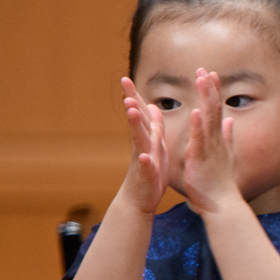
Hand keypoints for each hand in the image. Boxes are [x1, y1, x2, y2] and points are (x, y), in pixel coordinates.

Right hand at [117, 79, 169, 211]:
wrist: (140, 201)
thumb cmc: (151, 173)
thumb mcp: (156, 146)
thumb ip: (154, 127)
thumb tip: (154, 107)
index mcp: (148, 138)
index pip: (140, 114)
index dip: (134, 97)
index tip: (125, 78)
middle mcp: (142, 146)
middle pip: (136, 122)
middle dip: (131, 105)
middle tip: (124, 87)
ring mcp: (143, 160)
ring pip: (139, 141)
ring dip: (135, 126)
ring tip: (131, 111)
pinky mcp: (147, 176)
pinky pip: (147, 168)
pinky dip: (146, 162)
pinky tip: (145, 157)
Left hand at [177, 68, 245, 213]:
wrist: (222, 205)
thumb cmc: (222, 184)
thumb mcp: (226, 156)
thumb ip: (229, 137)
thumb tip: (231, 121)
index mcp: (218, 139)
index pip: (217, 110)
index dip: (213, 91)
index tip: (209, 73)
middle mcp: (216, 140)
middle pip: (214, 109)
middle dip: (209, 88)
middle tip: (203, 69)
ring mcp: (210, 148)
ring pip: (208, 119)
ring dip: (205, 99)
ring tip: (201, 81)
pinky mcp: (201, 158)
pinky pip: (199, 139)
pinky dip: (198, 125)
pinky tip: (195, 110)